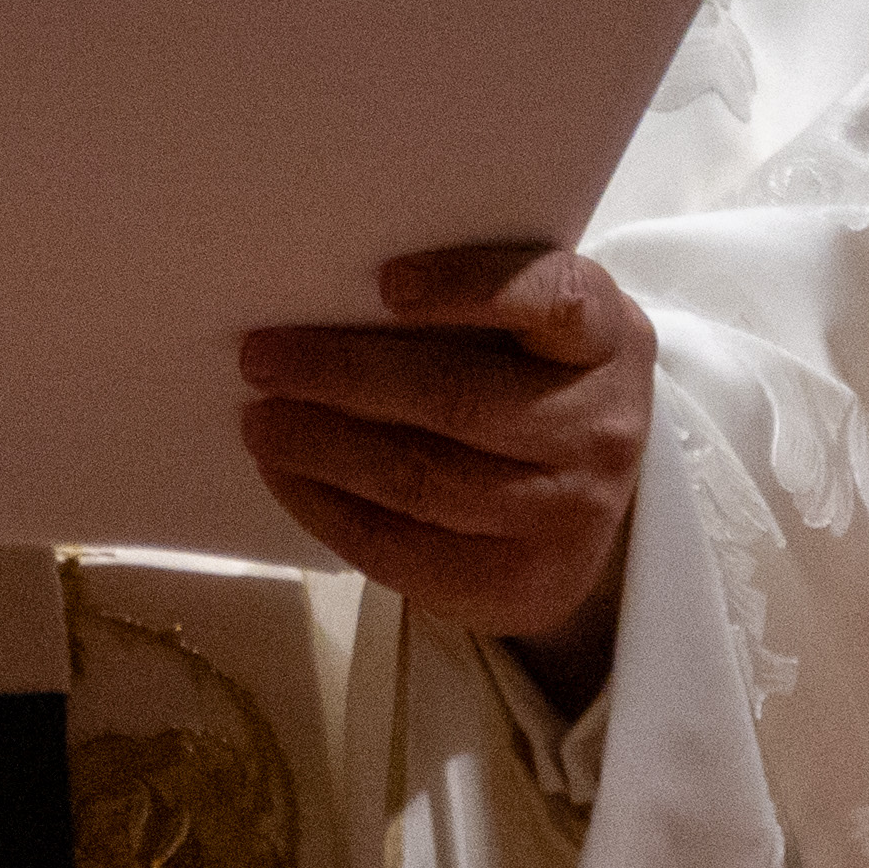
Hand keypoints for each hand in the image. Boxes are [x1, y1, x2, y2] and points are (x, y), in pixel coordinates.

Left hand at [238, 241, 651, 710]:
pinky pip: (406, 549)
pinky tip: (285, 476)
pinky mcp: (523, 584)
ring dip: (323, 447)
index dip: (472, 288)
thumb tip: (318, 289)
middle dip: (345, 375)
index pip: (557, 301)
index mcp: (609, 339)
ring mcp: (571, 513)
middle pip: (461, 400)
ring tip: (259, 421)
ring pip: (425, 480)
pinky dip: (328, 509)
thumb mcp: (528, 332)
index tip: (385, 283)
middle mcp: (602, 426)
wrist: (581, 505)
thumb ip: (466, 306)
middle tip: (260, 358)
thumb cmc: (528, 385)